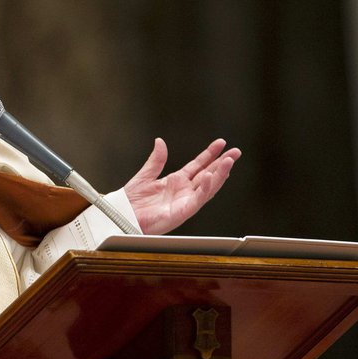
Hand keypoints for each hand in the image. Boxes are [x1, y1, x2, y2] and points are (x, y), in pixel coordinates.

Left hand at [123, 138, 240, 234]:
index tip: (220, 143)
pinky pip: (197, 200)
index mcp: (176, 182)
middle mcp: (183, 192)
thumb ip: (156, 160)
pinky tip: (210, 176)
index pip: (198, 165)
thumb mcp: (145, 175)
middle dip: (222, 163)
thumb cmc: (131, 202)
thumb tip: (160, 141)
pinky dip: (205, 189)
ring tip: (229, 161)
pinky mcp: (181, 213)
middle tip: (236, 151)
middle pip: (208, 175)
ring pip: (208, 187)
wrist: (121, 216)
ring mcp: (184, 202)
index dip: (209, 154)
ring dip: (219, 175)